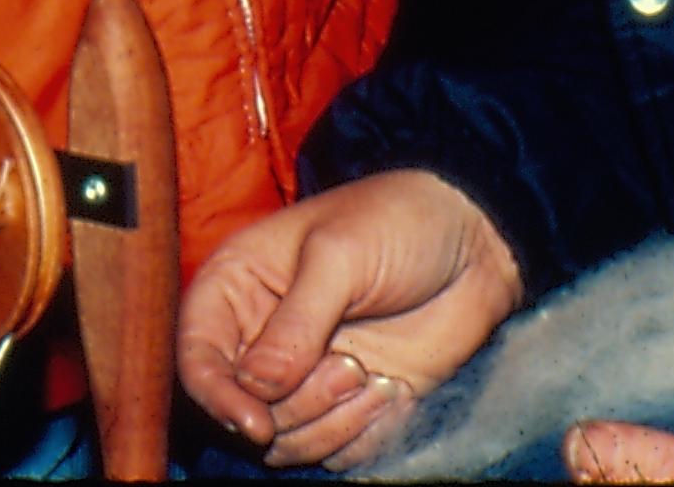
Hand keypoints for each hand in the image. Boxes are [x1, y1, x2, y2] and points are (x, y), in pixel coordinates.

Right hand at [179, 170, 525, 470]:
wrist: (476, 244)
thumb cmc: (397, 223)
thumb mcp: (339, 256)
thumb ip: (295, 324)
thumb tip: (254, 387)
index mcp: (239, 286)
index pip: (196, 355)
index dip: (215, 395)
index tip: (256, 423)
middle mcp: (261, 338)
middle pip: (240, 410)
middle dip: (294, 406)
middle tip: (349, 367)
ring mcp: (305, 376)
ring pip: (286, 442)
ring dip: (331, 422)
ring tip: (370, 373)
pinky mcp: (348, 404)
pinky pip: (335, 451)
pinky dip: (363, 434)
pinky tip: (393, 390)